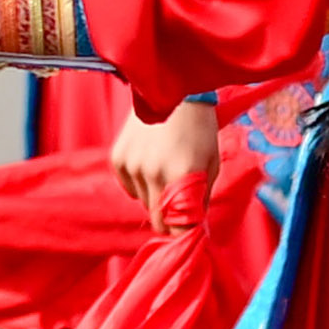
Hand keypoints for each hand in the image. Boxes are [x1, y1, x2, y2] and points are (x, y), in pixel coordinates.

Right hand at [111, 99, 219, 227]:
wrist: (171, 92)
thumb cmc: (199, 128)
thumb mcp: (211, 163)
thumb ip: (203, 199)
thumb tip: (199, 228)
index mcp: (181, 177)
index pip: (178, 226)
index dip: (184, 235)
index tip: (189, 234)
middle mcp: (153, 174)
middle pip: (157, 220)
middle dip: (170, 221)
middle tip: (180, 210)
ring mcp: (132, 166)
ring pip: (144, 203)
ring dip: (157, 198)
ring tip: (168, 174)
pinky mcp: (118, 159)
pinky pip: (129, 188)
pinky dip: (140, 185)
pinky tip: (151, 165)